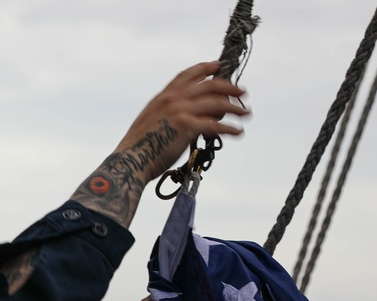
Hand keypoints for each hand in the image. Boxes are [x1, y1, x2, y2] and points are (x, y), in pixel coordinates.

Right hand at [115, 61, 246, 175]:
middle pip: (209, 85)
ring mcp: (180, 112)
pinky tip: (238, 132)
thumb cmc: (139, 147)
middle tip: (242, 92)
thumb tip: (187, 117)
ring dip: (235, 107)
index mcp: (163, 96)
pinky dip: (230, 128)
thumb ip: (168, 114)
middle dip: (229, 87)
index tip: (218, 65)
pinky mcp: (187, 128)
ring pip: (217, 103)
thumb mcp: (151, 121)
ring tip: (245, 112)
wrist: (131, 160)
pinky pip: (216, 125)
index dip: (205, 68)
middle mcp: (173, 99)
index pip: (187, 75)